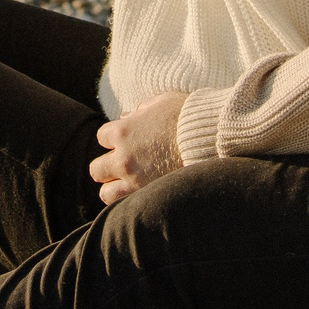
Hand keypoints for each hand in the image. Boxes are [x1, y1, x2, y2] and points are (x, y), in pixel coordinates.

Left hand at [90, 90, 186, 204]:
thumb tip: (128, 117)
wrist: (211, 138)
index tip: (128, 141)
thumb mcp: (161, 102)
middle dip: (108, 167)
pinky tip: (140, 197)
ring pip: (106, 193)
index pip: (102, 138)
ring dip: (114, 189)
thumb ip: (140, 110)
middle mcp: (123, 158)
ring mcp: (135, 180)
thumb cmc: (188, 116)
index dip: (115, 139)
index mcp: (122, 132)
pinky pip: (127, 206)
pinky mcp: (150, 196)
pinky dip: (130, 202)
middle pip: (97, 169)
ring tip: (127, 186)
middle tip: (124, 166)